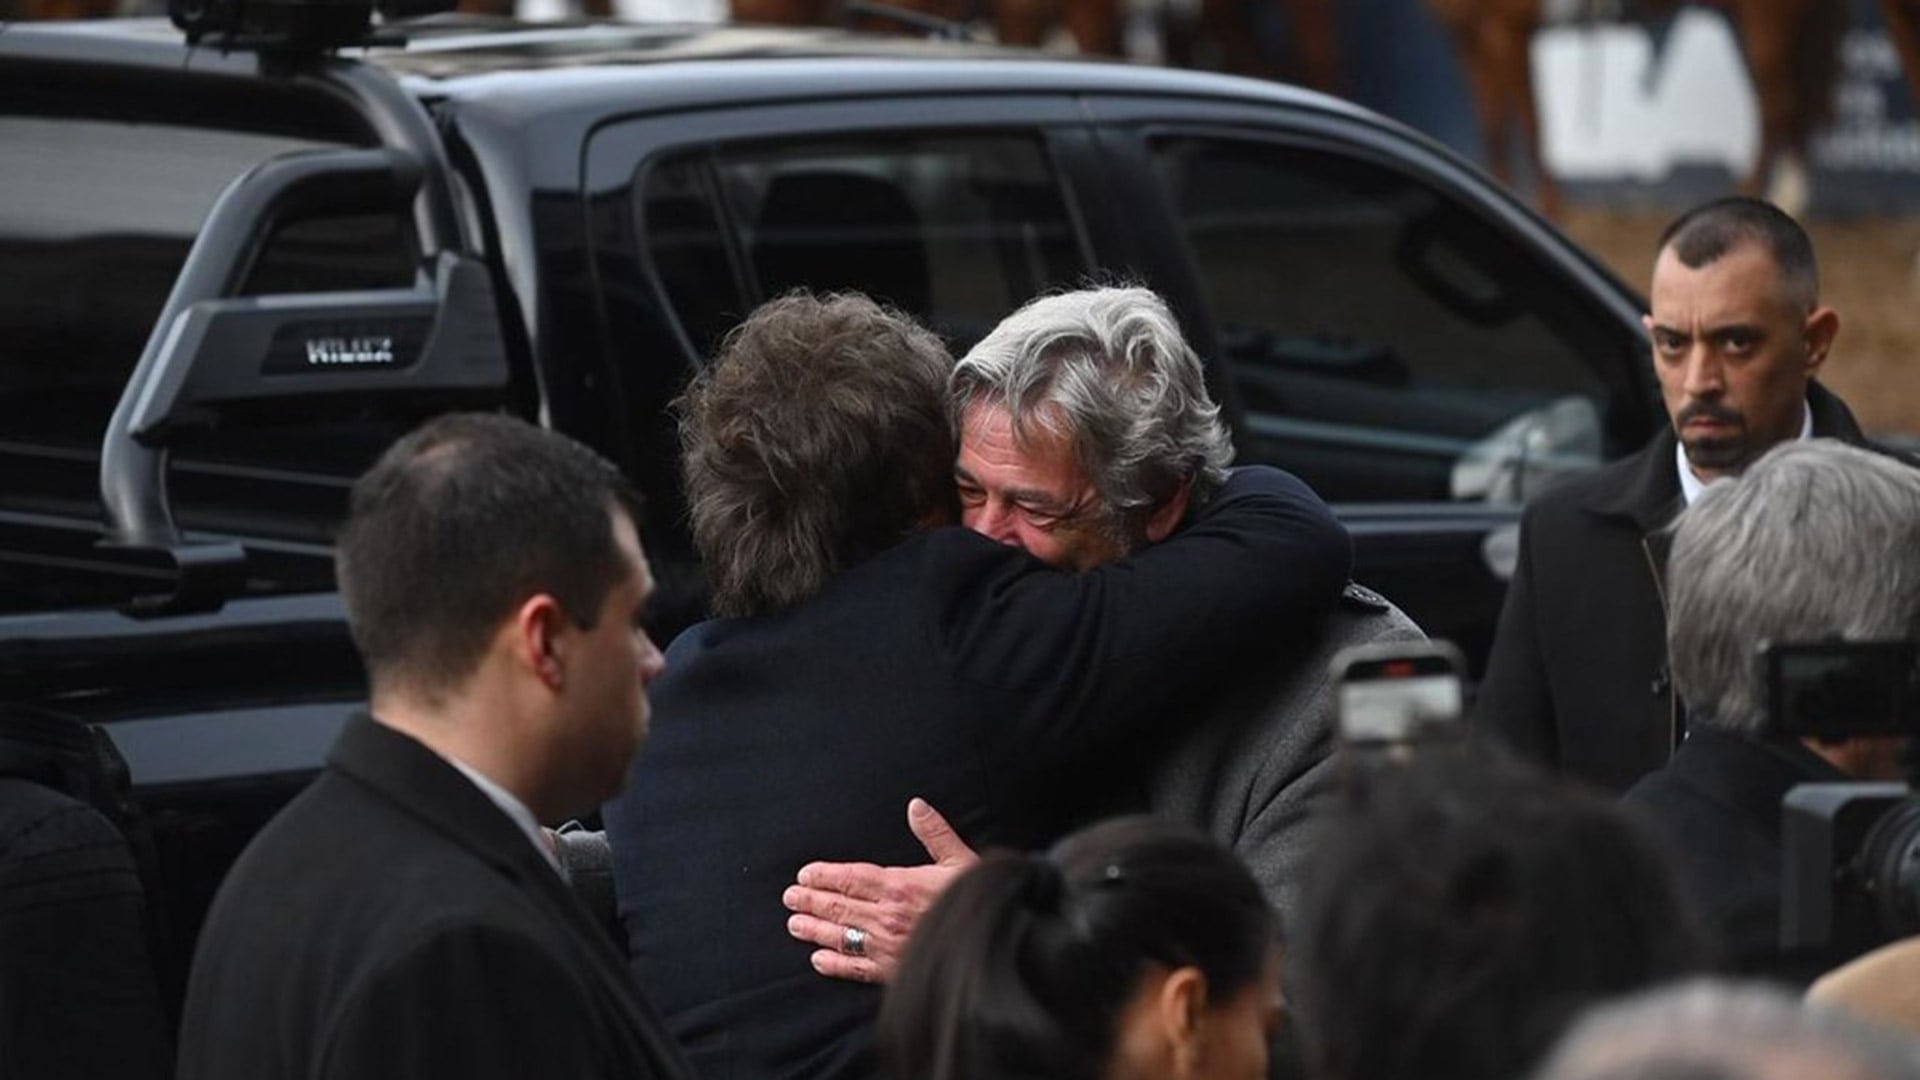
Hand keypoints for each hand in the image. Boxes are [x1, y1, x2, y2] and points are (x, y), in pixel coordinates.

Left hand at [782, 797, 978, 984]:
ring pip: (842, 935)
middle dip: (811, 900)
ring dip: (815, 929)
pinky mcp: (893, 971)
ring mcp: (888, 946)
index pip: (851, 877)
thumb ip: (934, 832)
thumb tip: (916, 805)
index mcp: (900, 885)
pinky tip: (818, 961)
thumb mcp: (960, 859)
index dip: (825, 875)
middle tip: (790, 897)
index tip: (805, 874)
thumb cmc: (979, 898)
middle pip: (839, 906)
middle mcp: (888, 916)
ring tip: (794, 924)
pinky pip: (857, 968)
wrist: (995, 939)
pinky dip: (835, 965)